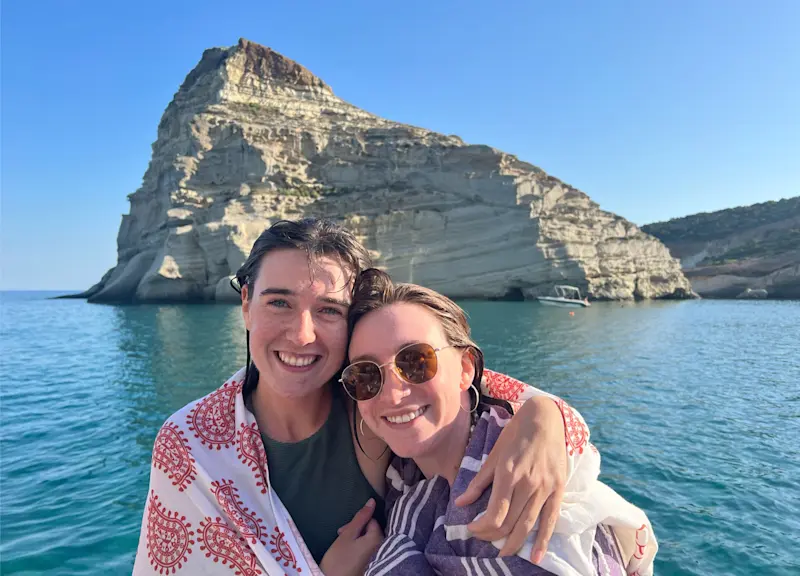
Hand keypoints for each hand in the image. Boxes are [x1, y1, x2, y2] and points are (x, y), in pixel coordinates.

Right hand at [320, 498, 383, 575]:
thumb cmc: (339, 559)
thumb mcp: (347, 535)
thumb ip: (360, 517)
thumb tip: (372, 501)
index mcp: (378, 538)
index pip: (372, 520)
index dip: (357, 523)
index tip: (342, 530)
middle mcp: (383, 547)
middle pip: (372, 530)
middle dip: (357, 531)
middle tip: (342, 537)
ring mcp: (379, 557)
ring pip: (370, 540)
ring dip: (357, 539)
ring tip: (344, 547)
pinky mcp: (373, 564)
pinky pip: (370, 550)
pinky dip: (360, 549)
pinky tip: (350, 554)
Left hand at [454, 396, 566, 562]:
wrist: (546, 420)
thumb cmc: (516, 434)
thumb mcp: (494, 454)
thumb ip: (478, 481)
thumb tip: (460, 503)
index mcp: (508, 473)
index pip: (494, 513)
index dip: (480, 527)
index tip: (471, 528)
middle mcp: (527, 484)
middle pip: (509, 522)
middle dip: (492, 536)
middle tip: (482, 538)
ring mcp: (544, 488)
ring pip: (527, 525)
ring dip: (513, 544)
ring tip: (502, 553)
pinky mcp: (558, 490)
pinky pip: (550, 521)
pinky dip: (543, 541)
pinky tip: (536, 557)